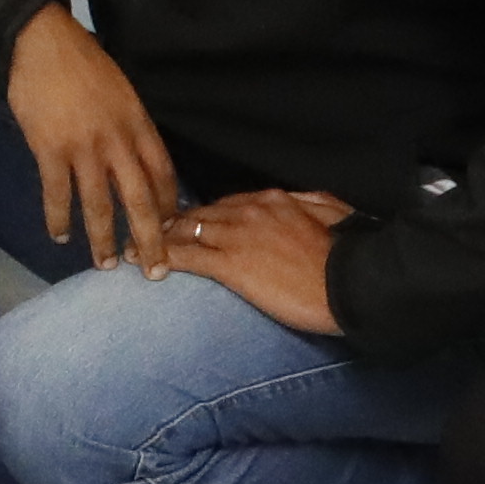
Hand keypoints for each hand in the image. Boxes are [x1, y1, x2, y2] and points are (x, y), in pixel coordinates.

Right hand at [4, 3, 183, 271]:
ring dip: (103, 239)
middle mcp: (117, 141)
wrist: (44, 43)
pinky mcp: (50, 150)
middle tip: (154, 272)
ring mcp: (84, 148)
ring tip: (106, 265)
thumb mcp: (123, 92)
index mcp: (138, 124)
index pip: (162, 174)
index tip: (169, 231)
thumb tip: (136, 163)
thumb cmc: (84, 63)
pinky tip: (60, 237)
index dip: (167, 207)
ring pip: (99, 205)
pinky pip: (57, 194)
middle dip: (149, 240)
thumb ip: (130, 128)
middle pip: (139, 200)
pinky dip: (58, 219)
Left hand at [156, 187, 348, 339]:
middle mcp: (249, 210)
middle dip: (171, 223)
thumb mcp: (334, 213)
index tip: (185, 221)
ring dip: (156, 237)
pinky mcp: (230, 265)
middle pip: (201, 214)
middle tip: (146, 231)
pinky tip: (141, 261)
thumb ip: (310, 202)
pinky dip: (161, 255)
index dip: (203, 215)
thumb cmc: (349, 253)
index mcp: (274, 199)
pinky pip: (187, 255)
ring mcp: (237, 236)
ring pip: (186, 230)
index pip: (226, 204)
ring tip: (132, 245)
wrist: (352, 284)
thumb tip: (298, 200)